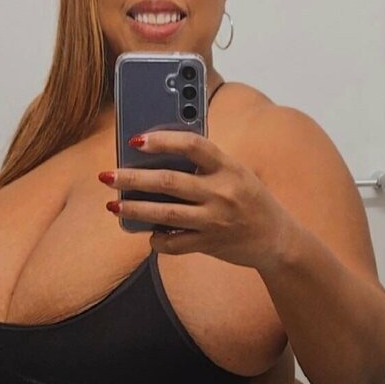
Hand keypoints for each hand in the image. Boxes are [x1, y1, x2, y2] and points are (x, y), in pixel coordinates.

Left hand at [99, 129, 294, 268]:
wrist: (278, 239)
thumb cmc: (250, 200)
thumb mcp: (236, 174)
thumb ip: (206, 165)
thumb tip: (158, 159)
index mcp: (228, 167)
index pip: (193, 145)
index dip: (162, 140)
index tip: (135, 140)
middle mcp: (222, 192)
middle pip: (169, 182)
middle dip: (132, 179)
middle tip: (107, 176)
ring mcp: (215, 220)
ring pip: (165, 213)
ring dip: (135, 210)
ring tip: (113, 206)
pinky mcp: (210, 243)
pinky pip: (175, 243)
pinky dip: (158, 240)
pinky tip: (149, 235)